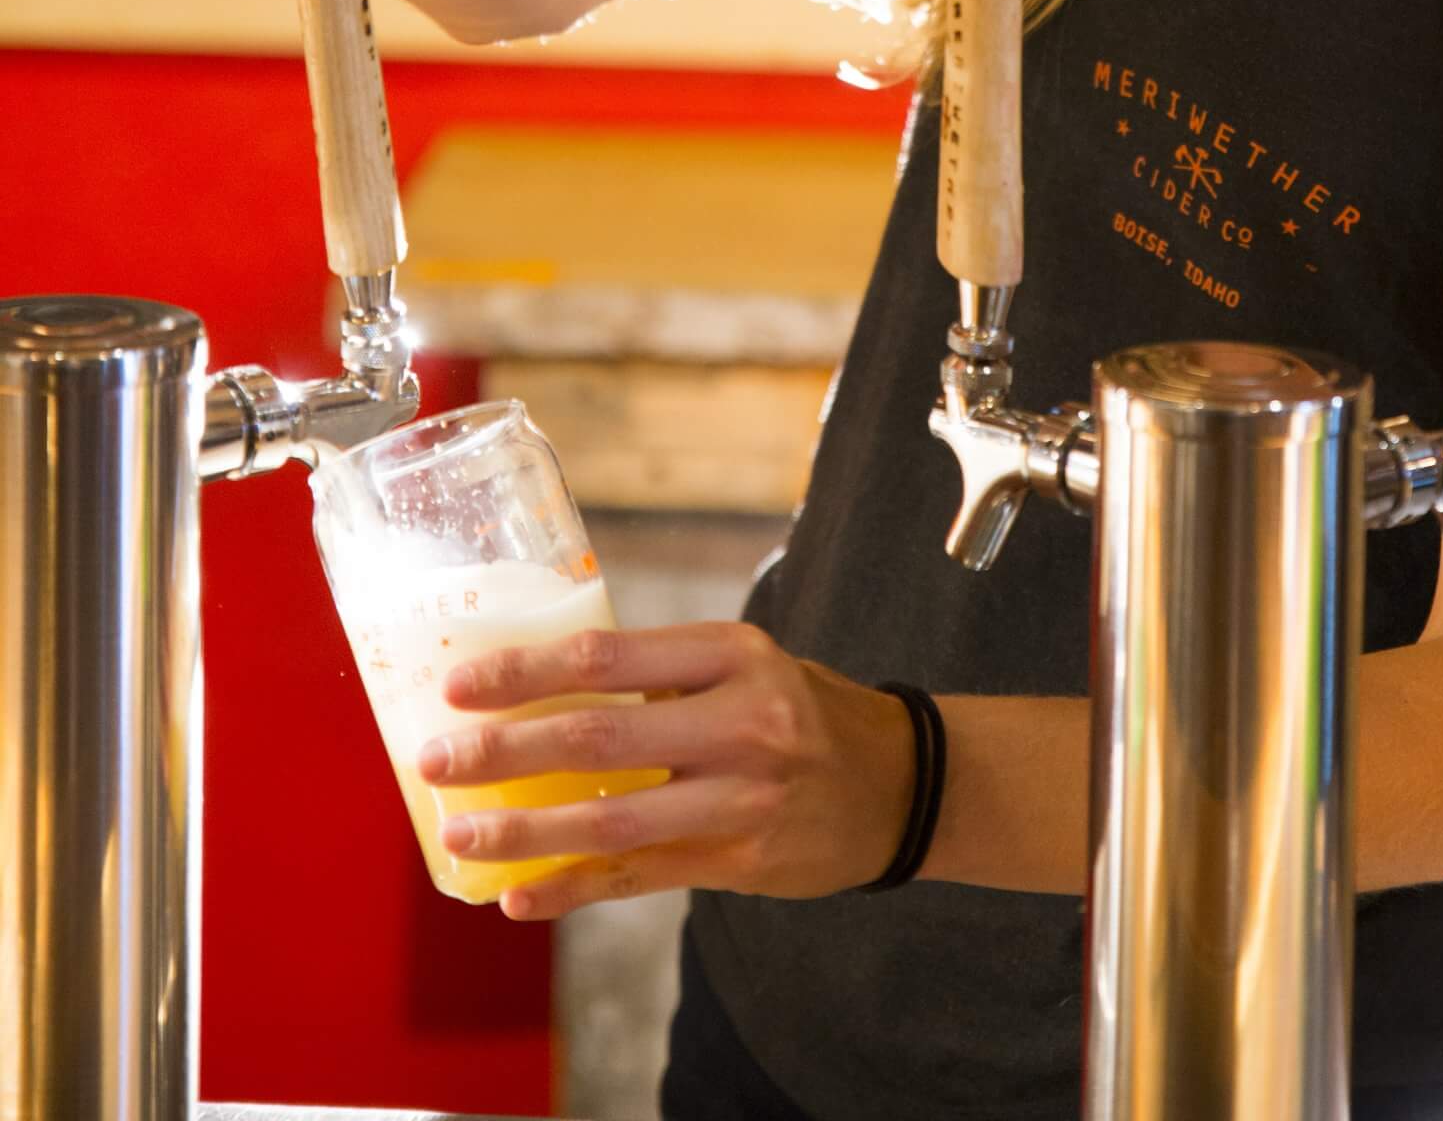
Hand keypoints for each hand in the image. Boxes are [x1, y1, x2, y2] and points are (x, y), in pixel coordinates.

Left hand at [417, 619, 916, 919]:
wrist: (898, 782)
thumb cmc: (800, 708)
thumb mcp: (744, 662)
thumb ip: (661, 673)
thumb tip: (540, 684)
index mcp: (731, 653)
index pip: (608, 659)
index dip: (526, 673)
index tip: (459, 683)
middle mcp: (740, 723)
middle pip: (599, 740)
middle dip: (505, 752)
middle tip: (437, 760)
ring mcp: (742, 798)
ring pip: (611, 822)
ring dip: (523, 830)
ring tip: (459, 834)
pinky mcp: (741, 860)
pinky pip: (638, 879)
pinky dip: (571, 889)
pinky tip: (519, 895)